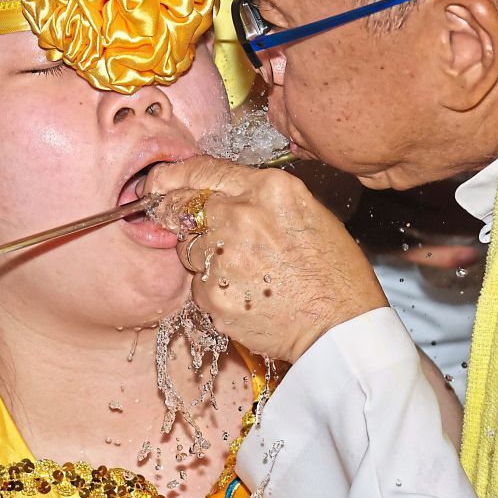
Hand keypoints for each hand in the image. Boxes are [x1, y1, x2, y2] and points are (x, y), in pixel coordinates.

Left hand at [141, 157, 387, 362]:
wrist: (340, 327)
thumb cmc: (333, 270)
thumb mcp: (306, 211)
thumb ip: (258, 195)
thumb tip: (219, 192)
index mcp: (267, 189)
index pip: (202, 170)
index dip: (172, 175)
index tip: (157, 180)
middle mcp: (239, 216)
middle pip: (182, 207)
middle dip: (176, 213)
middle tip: (183, 225)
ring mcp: (222, 257)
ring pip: (187, 248)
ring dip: (203, 255)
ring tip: (242, 270)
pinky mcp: (212, 295)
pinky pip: (197, 285)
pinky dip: (213, 289)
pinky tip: (244, 294)